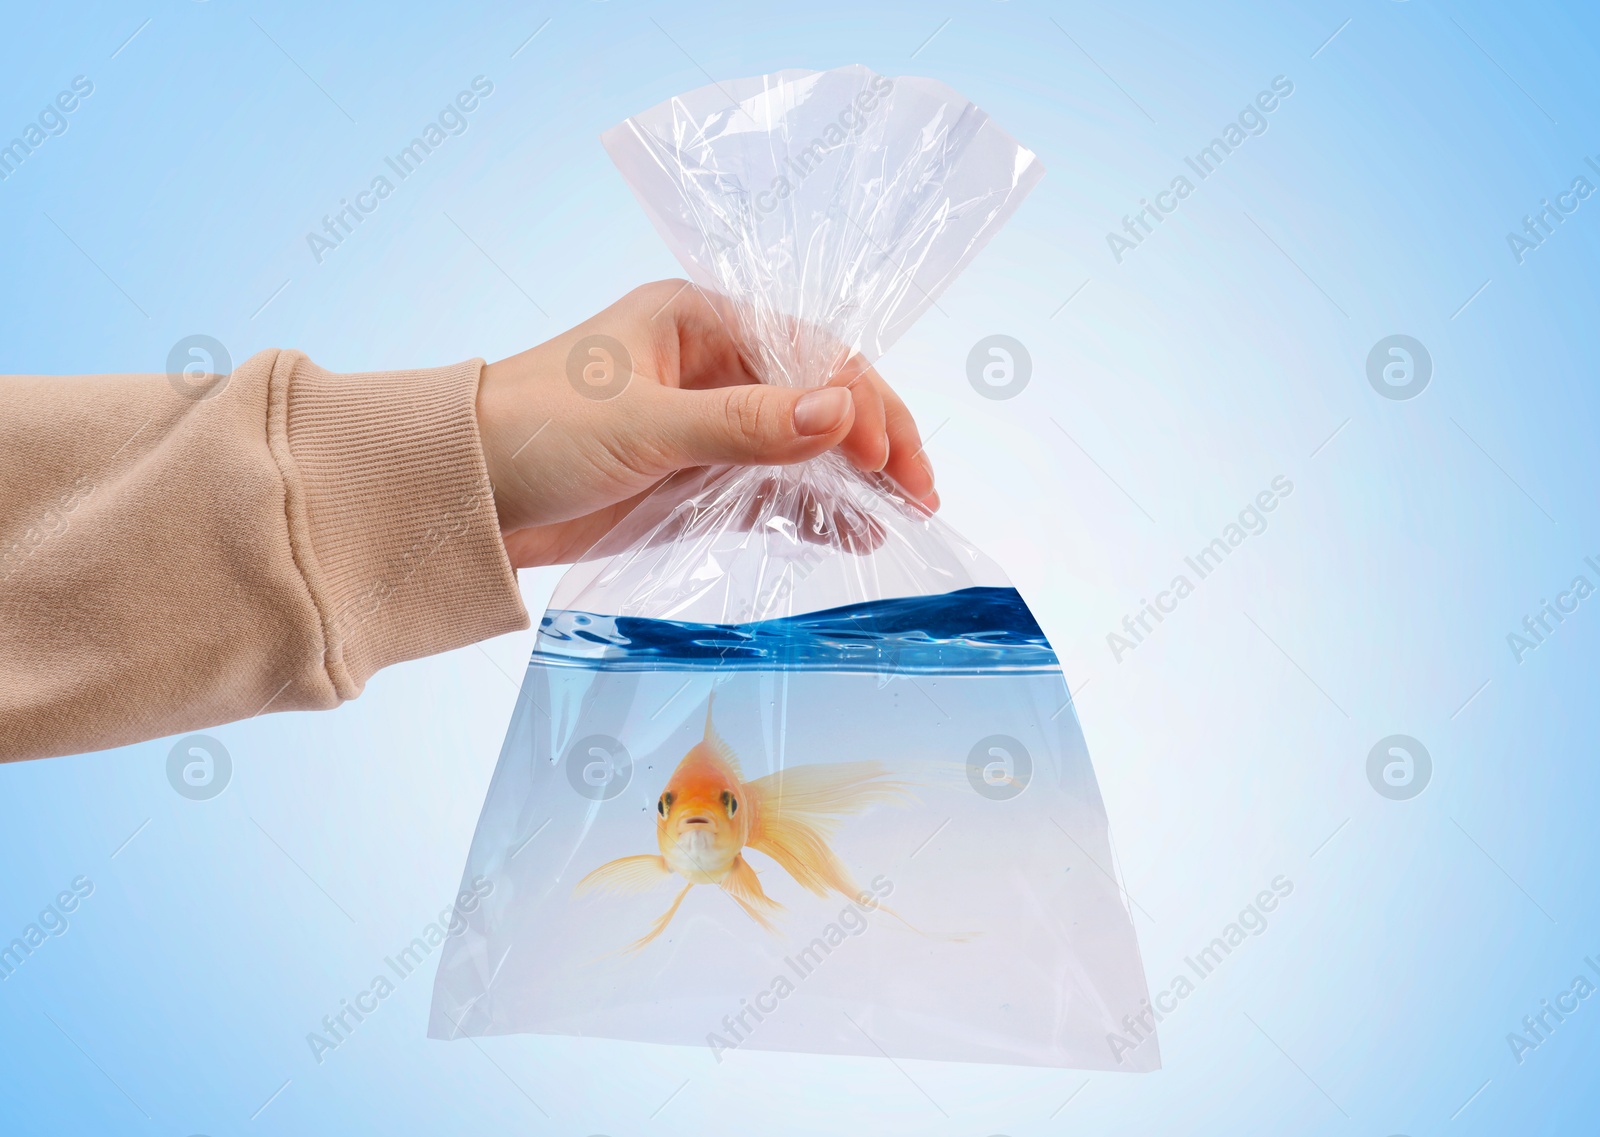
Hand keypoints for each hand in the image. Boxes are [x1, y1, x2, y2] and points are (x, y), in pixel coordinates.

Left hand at [476, 280, 937, 568]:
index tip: (892, 461)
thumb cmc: (536, 432)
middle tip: (920, 496)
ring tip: (899, 521)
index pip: (811, 350)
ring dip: (850, 480)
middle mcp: (712, 365)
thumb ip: (746, 424)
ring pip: (802, 447)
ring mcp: (707, 425)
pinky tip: (850, 536)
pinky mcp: (693, 479)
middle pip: (818, 397)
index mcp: (699, 320)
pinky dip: (811, 511)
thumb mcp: (646, 424)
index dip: (862, 401)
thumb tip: (843, 411)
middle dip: (873, 442)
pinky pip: (771, 491)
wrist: (460, 498)